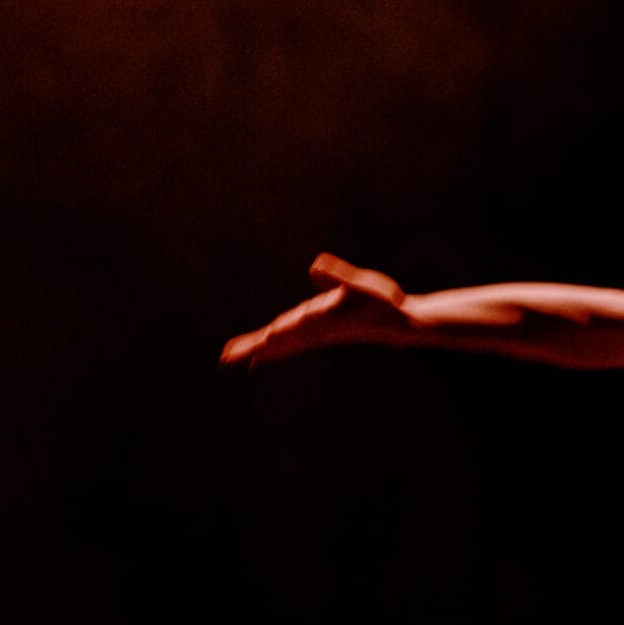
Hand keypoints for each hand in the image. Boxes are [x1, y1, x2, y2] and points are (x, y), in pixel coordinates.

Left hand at [220, 253, 410, 367]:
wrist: (399, 324)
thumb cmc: (384, 301)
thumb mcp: (363, 283)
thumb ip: (339, 275)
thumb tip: (314, 266)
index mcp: (324, 317)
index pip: (294, 326)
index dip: (277, 333)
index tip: (258, 341)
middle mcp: (316, 330)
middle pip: (279, 341)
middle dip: (252, 348)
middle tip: (225, 358)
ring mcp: (316, 335)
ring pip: (281, 346)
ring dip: (255, 352)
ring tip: (229, 358)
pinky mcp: (318, 335)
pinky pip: (289, 346)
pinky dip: (272, 352)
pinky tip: (260, 357)